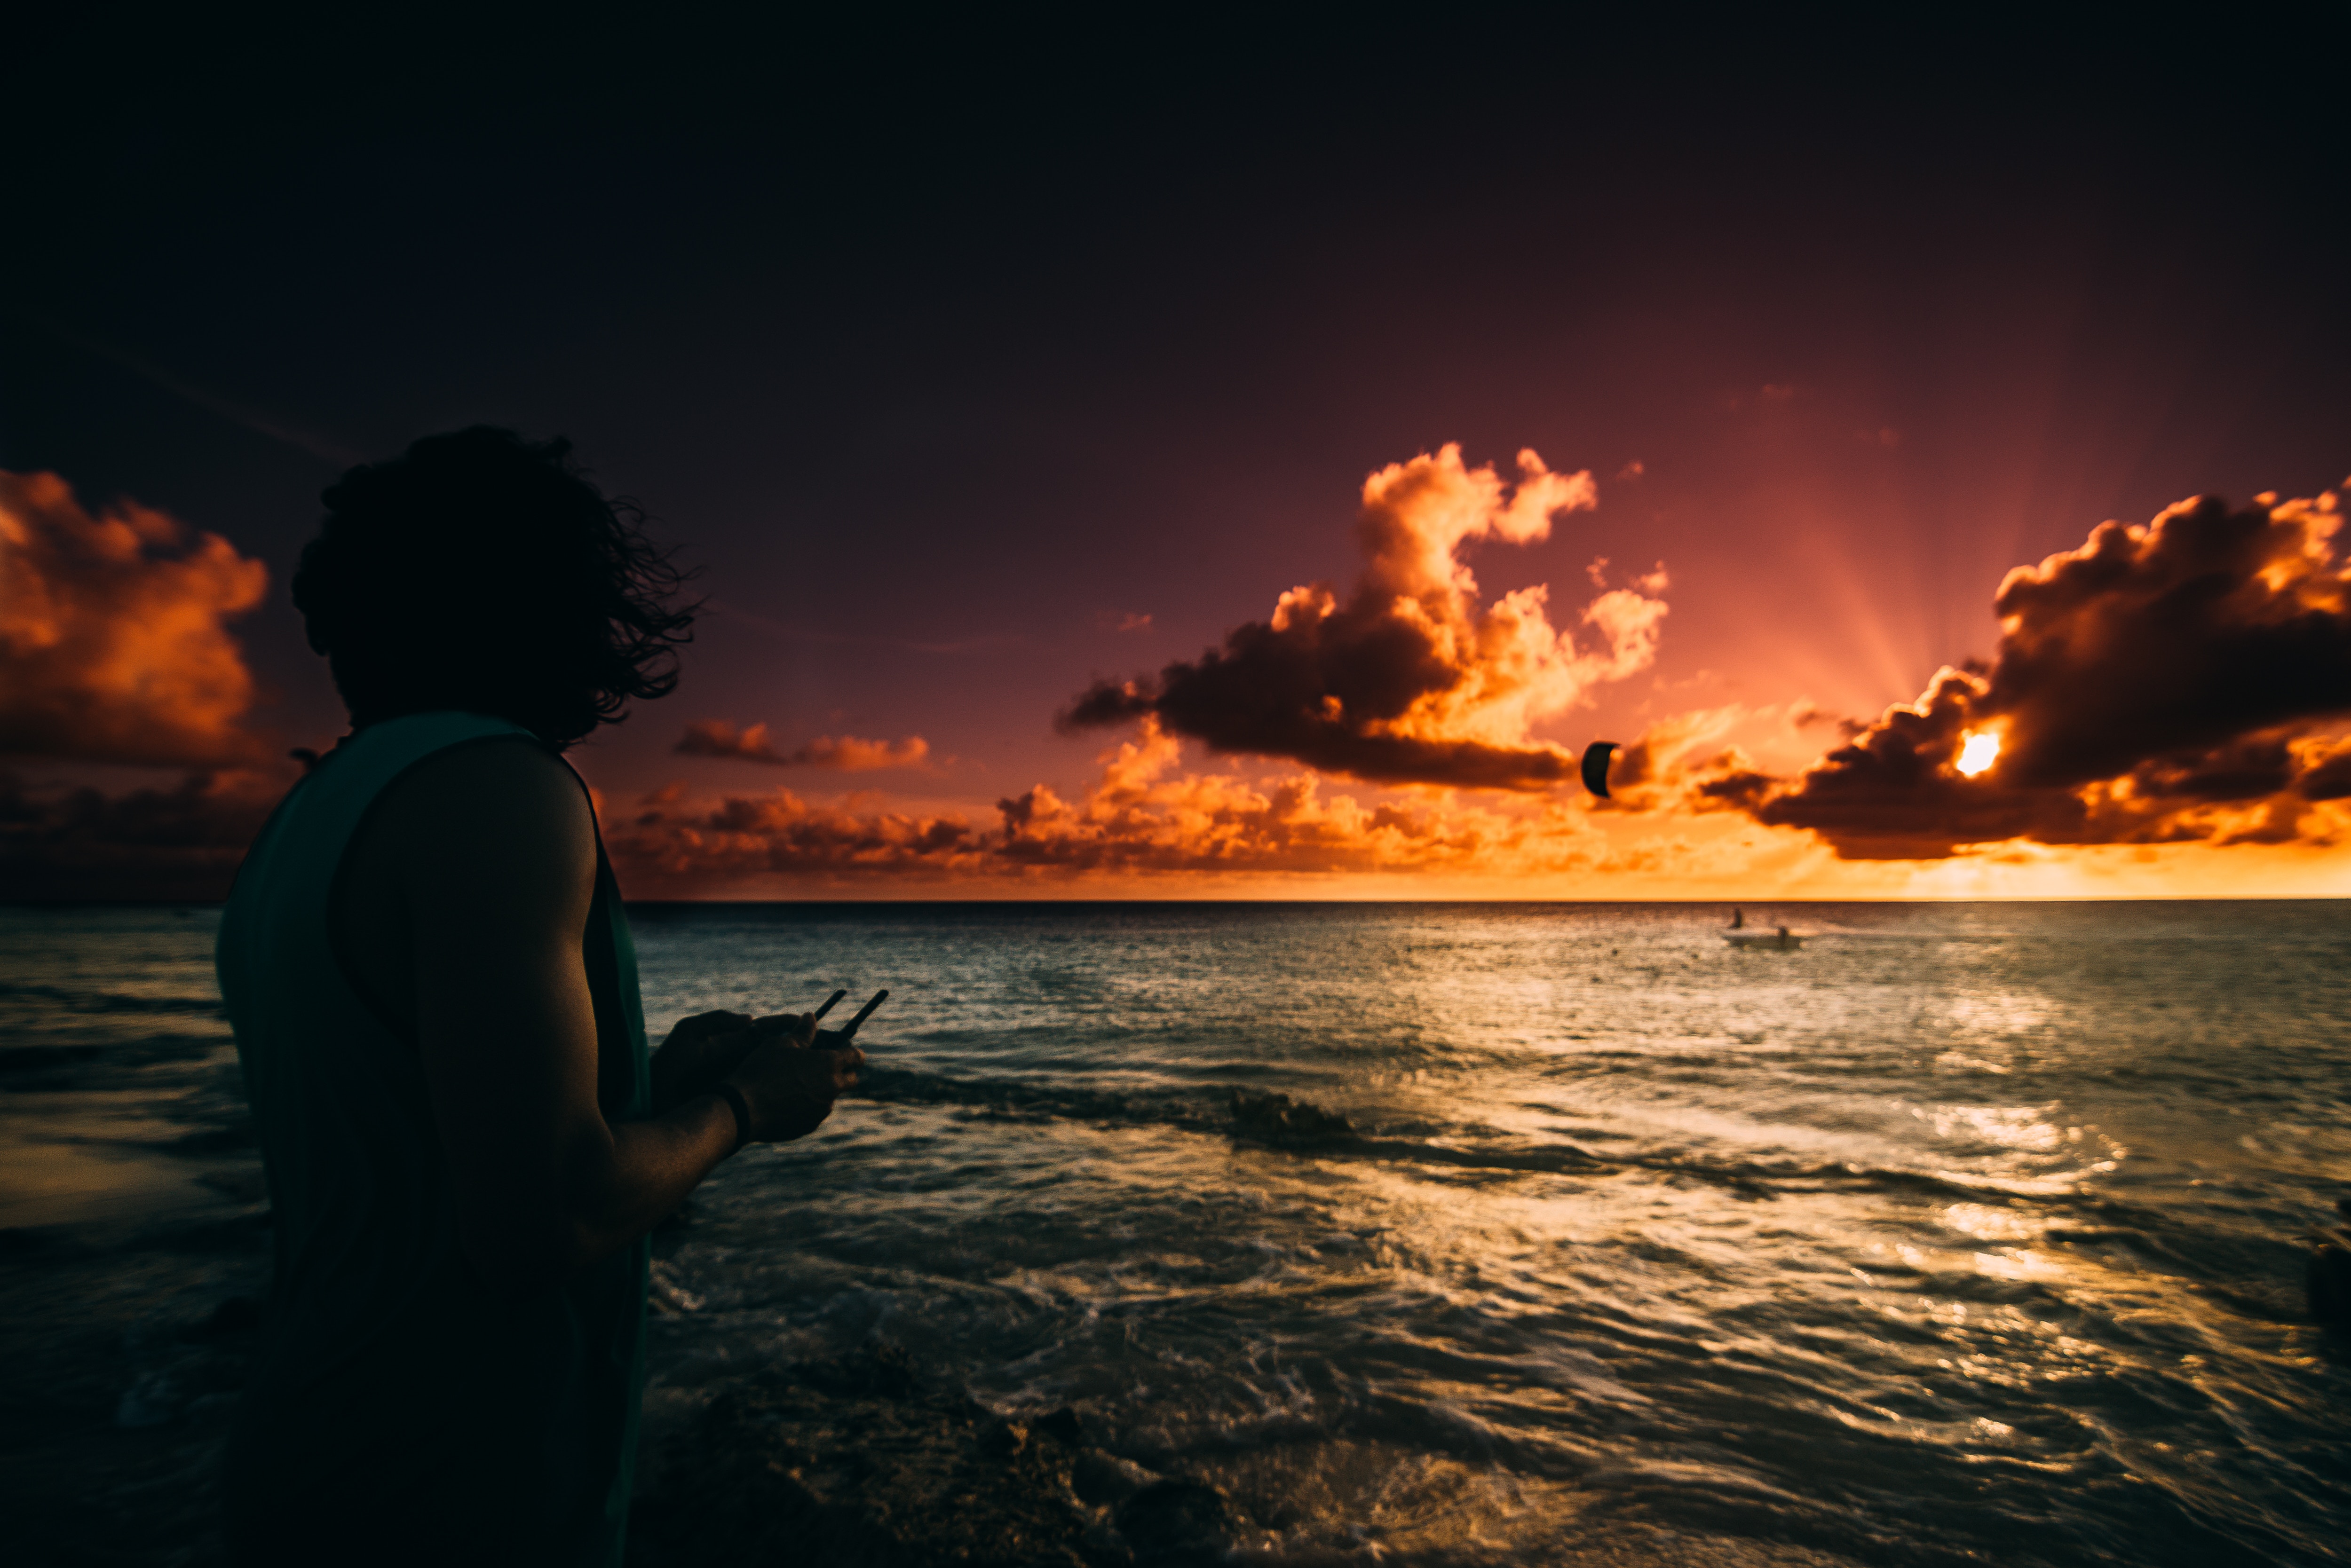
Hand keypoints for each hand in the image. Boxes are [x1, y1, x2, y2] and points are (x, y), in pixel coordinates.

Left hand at [651, 1011, 814, 1114]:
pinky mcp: (740, 1099)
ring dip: (796, 1068)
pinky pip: (766, 1092)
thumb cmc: (668, 1066)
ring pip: (775, 1072)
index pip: (764, 1030)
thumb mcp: (689, 1033)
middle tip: (825, 1045)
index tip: (805, 1021)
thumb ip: (717, 1020)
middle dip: (798, 1046)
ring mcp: (741, 1081)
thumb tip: (750, 1019)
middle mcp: (739, 1061)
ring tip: (820, 1066)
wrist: (653, 1104)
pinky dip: (784, 1089)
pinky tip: (800, 1090)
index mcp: (729, 1042)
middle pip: (776, 1050)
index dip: (784, 1025)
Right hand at [723, 1037, 863, 1143]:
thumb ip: (802, 1032)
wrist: (743, 1109)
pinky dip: (807, 1106)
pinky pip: (815, 1113)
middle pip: (850, 1080)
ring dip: (822, 1091)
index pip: (857, 1057)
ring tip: (797, 1084)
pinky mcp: (809, 1126)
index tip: (845, 1051)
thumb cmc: (762, 1070)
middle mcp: (831, 1089)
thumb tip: (811, 1017)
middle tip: (821, 1067)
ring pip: (831, 1098)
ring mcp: (821, 1111)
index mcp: (828, 1065)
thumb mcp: (781, 1044)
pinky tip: (787, 1101)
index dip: (853, 1053)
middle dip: (842, 1072)